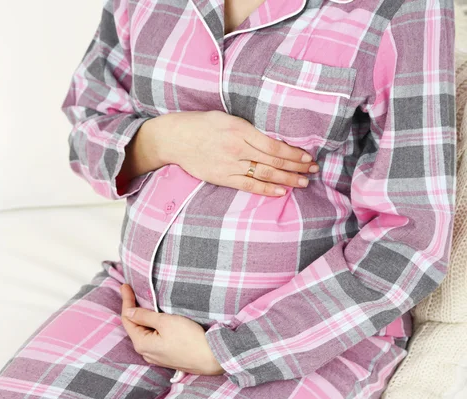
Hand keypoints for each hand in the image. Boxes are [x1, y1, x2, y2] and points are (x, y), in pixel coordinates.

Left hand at [119, 283, 224, 375]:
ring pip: (144, 332)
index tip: (125, 286)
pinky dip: (151, 326)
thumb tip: (129, 311)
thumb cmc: (189, 339)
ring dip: (143, 317)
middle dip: (132, 309)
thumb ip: (144, 316)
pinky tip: (155, 318)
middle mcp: (146, 353)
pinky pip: (153, 338)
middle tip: (131, 291)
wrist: (212, 357)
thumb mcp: (165, 322)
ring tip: (142, 303)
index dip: (126, 301)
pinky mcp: (166, 356)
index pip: (127, 319)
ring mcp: (156, 356)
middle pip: (134, 326)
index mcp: (142, 344)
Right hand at [153, 110, 319, 195]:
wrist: (174, 138)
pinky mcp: (222, 177)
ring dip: (287, 179)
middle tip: (314, 171)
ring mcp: (230, 164)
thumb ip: (248, 128)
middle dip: (297, 167)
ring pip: (265, 174)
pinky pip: (248, 185)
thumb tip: (271, 138)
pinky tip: (281, 192)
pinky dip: (266, 189)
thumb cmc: (200, 124)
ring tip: (303, 182)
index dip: (294, 153)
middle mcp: (237, 148)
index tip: (308, 157)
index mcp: (241, 129)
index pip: (275, 145)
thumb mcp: (226, 117)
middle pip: (274, 161)